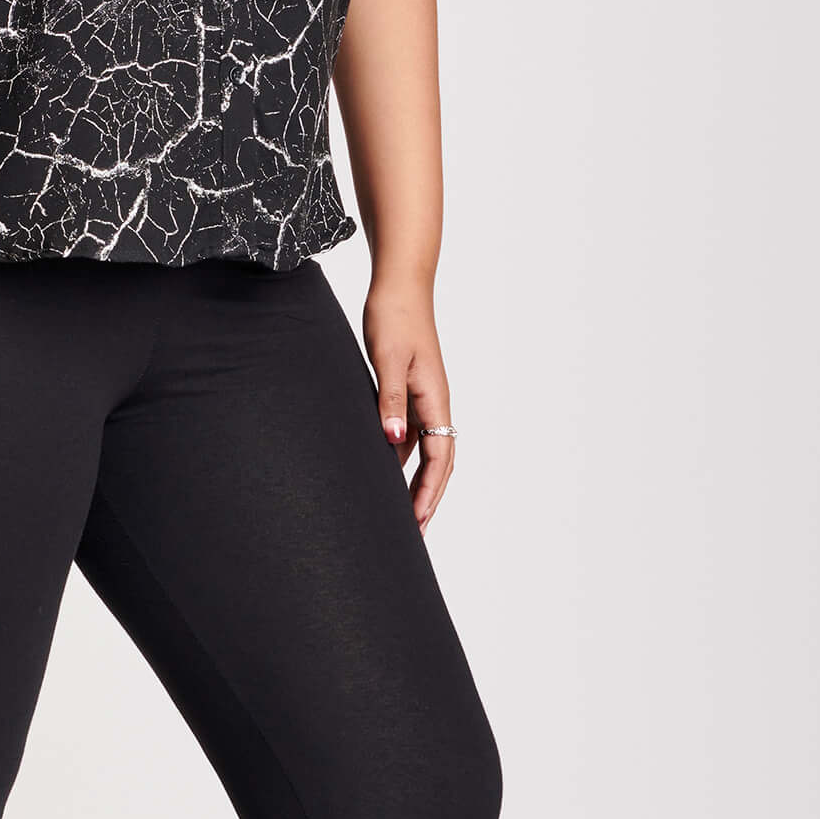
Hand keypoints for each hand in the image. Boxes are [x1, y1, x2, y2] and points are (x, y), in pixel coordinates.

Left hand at [364, 277, 454, 532]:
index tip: (418, 522)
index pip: (438, 458)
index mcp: (434, 398)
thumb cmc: (394, 317)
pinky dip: (398, 457)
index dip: (429, 492)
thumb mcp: (388, 359)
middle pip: (437, 462)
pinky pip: (407, 434)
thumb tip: (393, 440)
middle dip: (427, 498)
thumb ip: (389, 400)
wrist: (400, 285)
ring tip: (397, 513)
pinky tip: (381, 472)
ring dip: (412, 481)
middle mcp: (433, 403)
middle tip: (413, 533)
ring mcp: (422, 399)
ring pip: (422, 451)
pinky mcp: (408, 391)